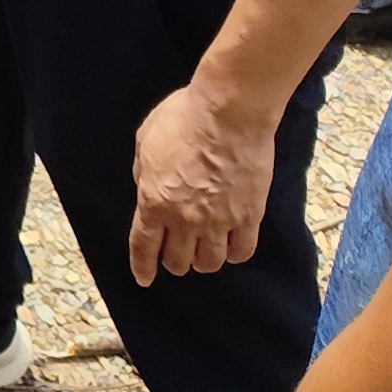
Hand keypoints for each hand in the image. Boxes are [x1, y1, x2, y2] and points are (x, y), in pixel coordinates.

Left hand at [130, 77, 278, 280]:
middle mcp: (184, 219)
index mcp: (154, 201)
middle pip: (178, 261)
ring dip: (204, 260)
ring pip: (210, 263)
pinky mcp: (249, 217)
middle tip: (177, 254)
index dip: (143, 267)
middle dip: (174, 261)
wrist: (228, 112)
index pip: (144, 246)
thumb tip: (146, 187)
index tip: (145, 279)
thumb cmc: (183, 117)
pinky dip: (235, 253)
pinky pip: (242, 251)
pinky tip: (232, 245)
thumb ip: (143, 172)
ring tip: (205, 250)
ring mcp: (218, 221)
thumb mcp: (145, 140)